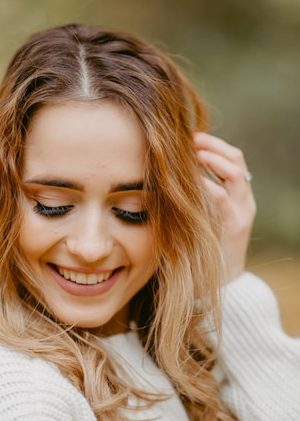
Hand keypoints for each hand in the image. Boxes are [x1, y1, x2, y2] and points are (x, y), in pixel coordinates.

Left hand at [193, 132, 256, 282]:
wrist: (226, 284)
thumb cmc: (208, 248)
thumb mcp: (207, 218)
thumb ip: (201, 198)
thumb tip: (175, 176)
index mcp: (240, 196)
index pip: (233, 158)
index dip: (213, 144)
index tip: (190, 136)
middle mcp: (245, 200)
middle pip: (236, 159)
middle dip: (212, 144)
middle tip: (189, 139)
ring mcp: (242, 212)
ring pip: (234, 173)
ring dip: (211, 158)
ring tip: (190, 153)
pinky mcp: (234, 227)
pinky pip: (221, 198)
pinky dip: (205, 184)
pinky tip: (189, 181)